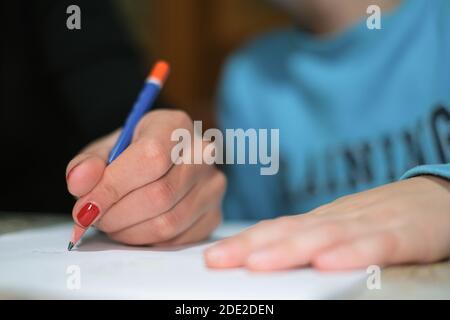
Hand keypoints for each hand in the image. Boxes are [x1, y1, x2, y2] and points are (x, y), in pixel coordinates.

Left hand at [66, 110, 225, 245]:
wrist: (164, 166)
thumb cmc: (132, 155)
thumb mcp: (106, 150)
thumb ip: (87, 164)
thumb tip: (79, 183)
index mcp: (176, 126)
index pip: (152, 157)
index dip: (114, 186)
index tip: (85, 206)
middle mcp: (203, 154)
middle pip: (160, 194)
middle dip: (116, 214)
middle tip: (93, 218)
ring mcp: (213, 186)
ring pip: (168, 222)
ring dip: (128, 232)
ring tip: (111, 223)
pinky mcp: (214, 215)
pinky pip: (177, 240)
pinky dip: (146, 242)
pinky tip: (133, 229)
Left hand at [204, 176, 449, 270]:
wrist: (437, 198)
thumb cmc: (385, 217)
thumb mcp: (343, 228)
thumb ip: (311, 239)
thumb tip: (269, 255)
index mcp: (324, 220)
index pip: (278, 229)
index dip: (244, 242)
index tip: (213, 257)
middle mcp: (339, 220)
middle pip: (291, 232)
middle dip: (251, 246)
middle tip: (217, 261)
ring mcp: (370, 225)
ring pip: (325, 236)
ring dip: (288, 249)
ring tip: (256, 263)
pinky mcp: (403, 236)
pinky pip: (376, 246)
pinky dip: (351, 253)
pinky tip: (328, 262)